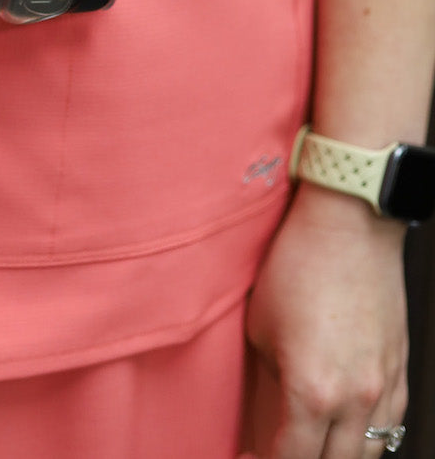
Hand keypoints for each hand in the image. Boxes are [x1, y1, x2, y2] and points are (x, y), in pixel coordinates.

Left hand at [243, 183, 408, 458]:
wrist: (350, 223)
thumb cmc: (299, 263)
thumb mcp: (260, 325)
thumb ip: (269, 377)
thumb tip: (270, 404)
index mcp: (312, 391)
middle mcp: (355, 399)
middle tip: (277, 452)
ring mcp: (384, 386)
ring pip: (367, 454)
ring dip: (337, 457)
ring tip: (311, 447)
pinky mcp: (400, 369)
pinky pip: (389, 424)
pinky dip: (367, 437)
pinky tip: (347, 430)